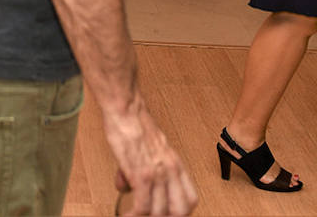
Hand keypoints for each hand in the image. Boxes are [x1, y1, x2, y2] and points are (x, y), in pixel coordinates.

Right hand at [103, 98, 197, 214]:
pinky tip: (127, 215)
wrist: (126, 110)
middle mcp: (170, 170)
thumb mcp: (148, 148)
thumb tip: (126, 186)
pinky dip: (134, 214)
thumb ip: (142, 169)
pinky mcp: (141, 174)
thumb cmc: (135, 122)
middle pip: (180, 210)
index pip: (190, 197)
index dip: (181, 212)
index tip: (169, 215)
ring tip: (133, 216)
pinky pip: (142, 206)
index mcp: (175, 164)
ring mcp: (157, 173)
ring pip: (160, 212)